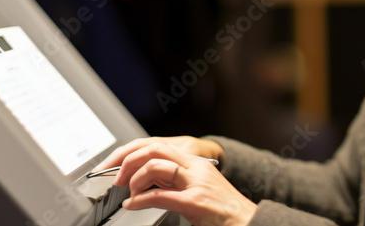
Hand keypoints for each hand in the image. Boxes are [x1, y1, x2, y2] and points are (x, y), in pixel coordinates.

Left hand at [94, 138, 255, 225]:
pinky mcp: (195, 202)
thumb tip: (146, 182)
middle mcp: (195, 167)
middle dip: (128, 160)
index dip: (133, 152)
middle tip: (117, 177)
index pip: (158, 145)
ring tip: (128, 192)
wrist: (247, 222)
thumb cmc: (223, 211)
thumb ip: (175, 182)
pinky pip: (160, 195)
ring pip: (156, 166)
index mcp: (195, 162)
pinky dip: (140, 200)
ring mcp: (196, 183)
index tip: (117, 165)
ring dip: (135, 179)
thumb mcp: (197, 189)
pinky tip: (132, 206)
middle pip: (154, 149)